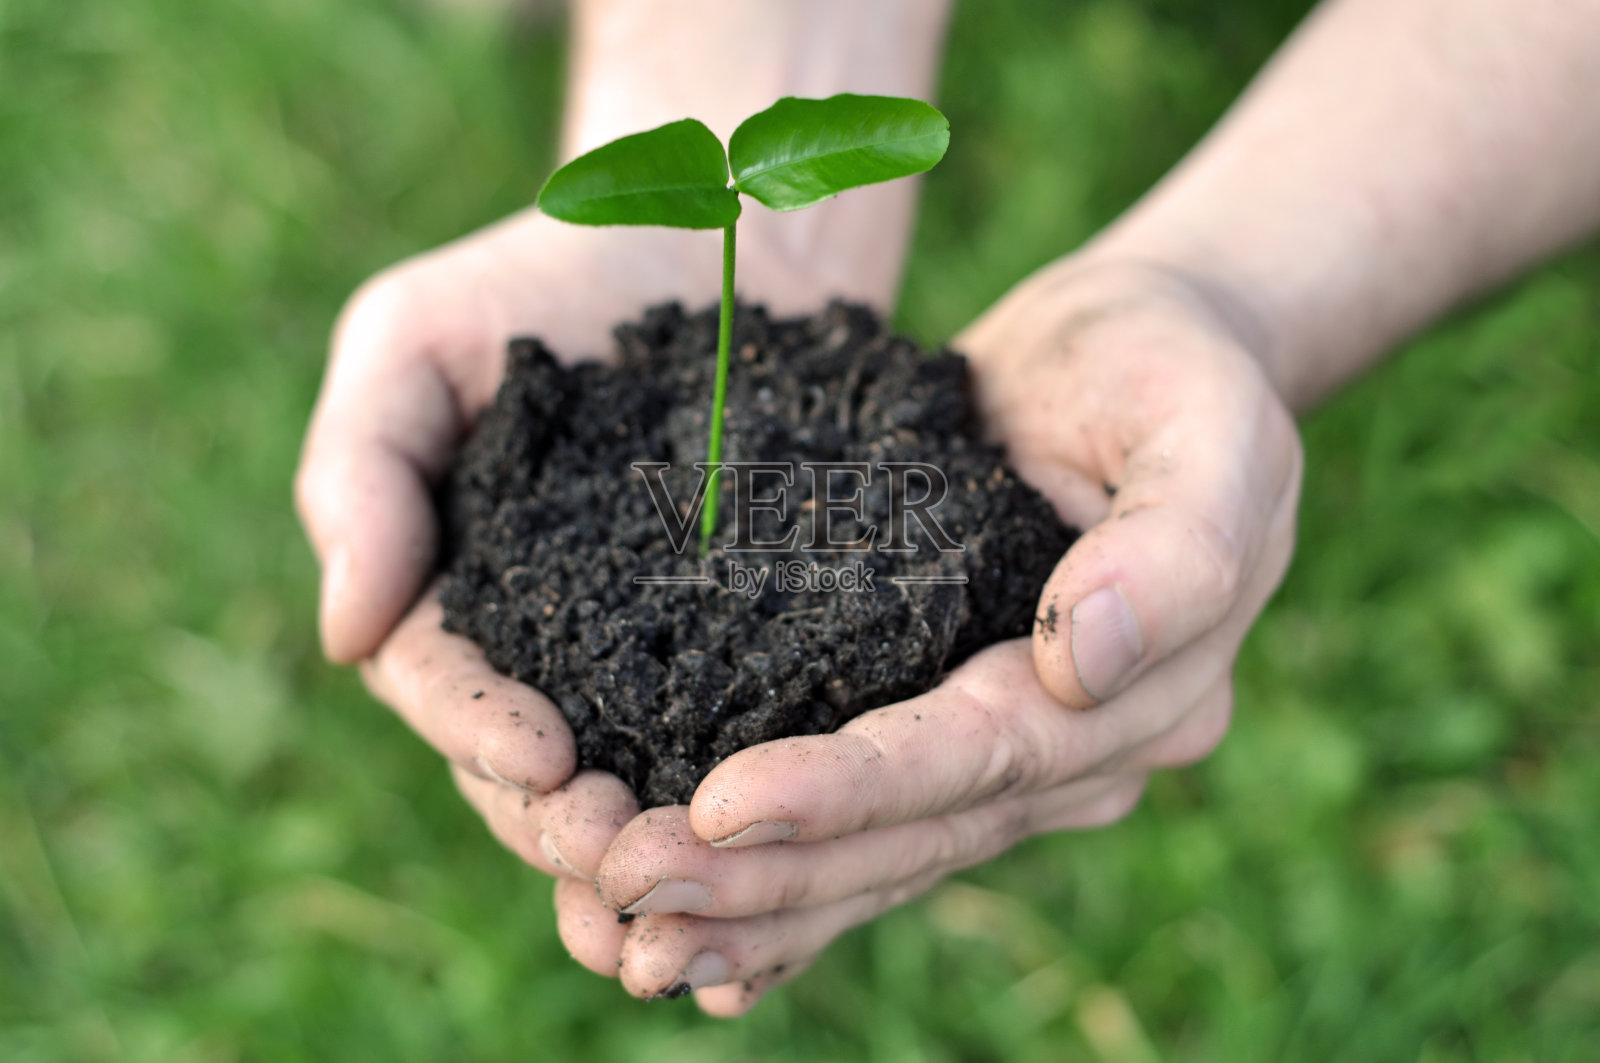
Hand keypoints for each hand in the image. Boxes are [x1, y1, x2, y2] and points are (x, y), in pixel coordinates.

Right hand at [294, 209, 742, 930]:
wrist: (710, 229)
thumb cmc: (541, 277)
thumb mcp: (412, 340)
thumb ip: (360, 473)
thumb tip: (344, 635)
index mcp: (454, 594)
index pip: (445, 682)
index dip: (479, 730)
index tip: (540, 756)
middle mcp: (548, 644)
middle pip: (536, 763)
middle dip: (569, 818)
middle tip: (623, 850)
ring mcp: (653, 650)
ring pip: (639, 772)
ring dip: (660, 838)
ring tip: (699, 873)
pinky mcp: (754, 637)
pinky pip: (748, 726)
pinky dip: (753, 796)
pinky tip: (786, 841)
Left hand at [580, 259, 1302, 1014]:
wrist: (1137, 362)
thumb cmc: (1170, 373)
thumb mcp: (1208, 426)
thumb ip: (1175, 546)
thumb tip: (1081, 664)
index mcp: (1147, 694)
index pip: (984, 755)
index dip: (856, 789)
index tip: (722, 807)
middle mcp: (1080, 753)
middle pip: (914, 832)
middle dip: (769, 873)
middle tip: (623, 886)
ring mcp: (1018, 759)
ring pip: (880, 856)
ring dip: (753, 902)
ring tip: (622, 928)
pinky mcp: (952, 736)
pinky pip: (870, 829)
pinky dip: (783, 890)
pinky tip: (691, 943)